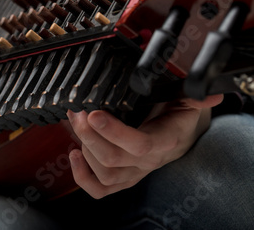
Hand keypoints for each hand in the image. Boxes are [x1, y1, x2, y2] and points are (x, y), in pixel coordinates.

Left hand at [67, 94, 223, 198]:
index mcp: (165, 140)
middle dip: (88, 134)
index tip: (94, 113)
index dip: (114, 131)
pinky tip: (74, 154)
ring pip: (104, 173)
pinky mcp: (122, 179)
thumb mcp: (186, 100)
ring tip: (76, 121)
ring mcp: (134, 173)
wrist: (179, 134)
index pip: (139, 144)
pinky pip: (100, 190)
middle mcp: (148, 161)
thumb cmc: (178, 114)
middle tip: (78, 111)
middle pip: (112, 158)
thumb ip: (194, 95)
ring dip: (83, 146)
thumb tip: (209, 94)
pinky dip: (82, 177)